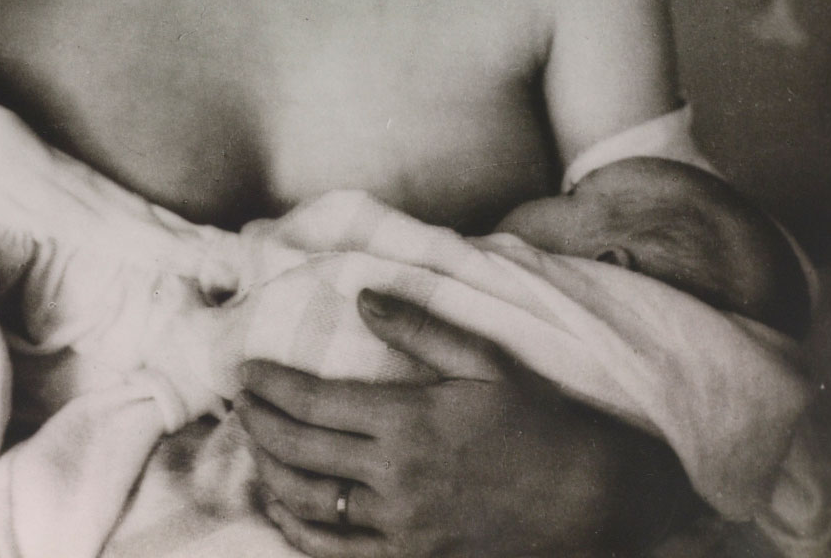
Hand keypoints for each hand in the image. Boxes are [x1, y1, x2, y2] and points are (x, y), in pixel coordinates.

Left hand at [236, 290, 674, 556]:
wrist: (593, 500)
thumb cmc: (539, 421)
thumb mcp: (485, 361)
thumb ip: (419, 329)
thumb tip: (363, 297)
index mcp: (408, 421)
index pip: (312, 403)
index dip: (269, 387)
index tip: (244, 372)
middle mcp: (394, 478)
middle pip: (299, 452)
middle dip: (257, 425)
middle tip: (237, 403)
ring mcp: (401, 528)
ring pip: (308, 504)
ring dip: (269, 473)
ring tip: (253, 447)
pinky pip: (336, 554)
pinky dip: (298, 531)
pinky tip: (284, 510)